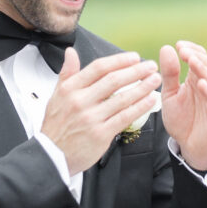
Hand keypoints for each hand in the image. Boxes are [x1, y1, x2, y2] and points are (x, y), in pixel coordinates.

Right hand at [41, 48, 161, 174]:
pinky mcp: (100, 134)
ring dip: (142, 87)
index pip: (99, 68)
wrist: (51, 155)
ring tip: (155, 80)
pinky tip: (150, 100)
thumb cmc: (56, 125)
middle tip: (151, 66)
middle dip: (136, 71)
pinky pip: (124, 117)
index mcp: (70, 89)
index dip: (119, 61)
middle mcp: (80, 101)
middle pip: (113, 81)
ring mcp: (91, 118)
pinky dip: (139, 107)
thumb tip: (71, 52)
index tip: (135, 57)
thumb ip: (67, 72)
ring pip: (122, 99)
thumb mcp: (56, 95)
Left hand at [159, 41, 206, 169]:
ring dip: (203, 70)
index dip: (192, 49)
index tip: (179, 45)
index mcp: (197, 80)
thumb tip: (167, 48)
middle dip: (196, 56)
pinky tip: (201, 84)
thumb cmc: (183, 120)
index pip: (199, 57)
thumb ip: (169, 74)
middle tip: (184, 51)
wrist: (191, 148)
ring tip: (192, 62)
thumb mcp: (170, 95)